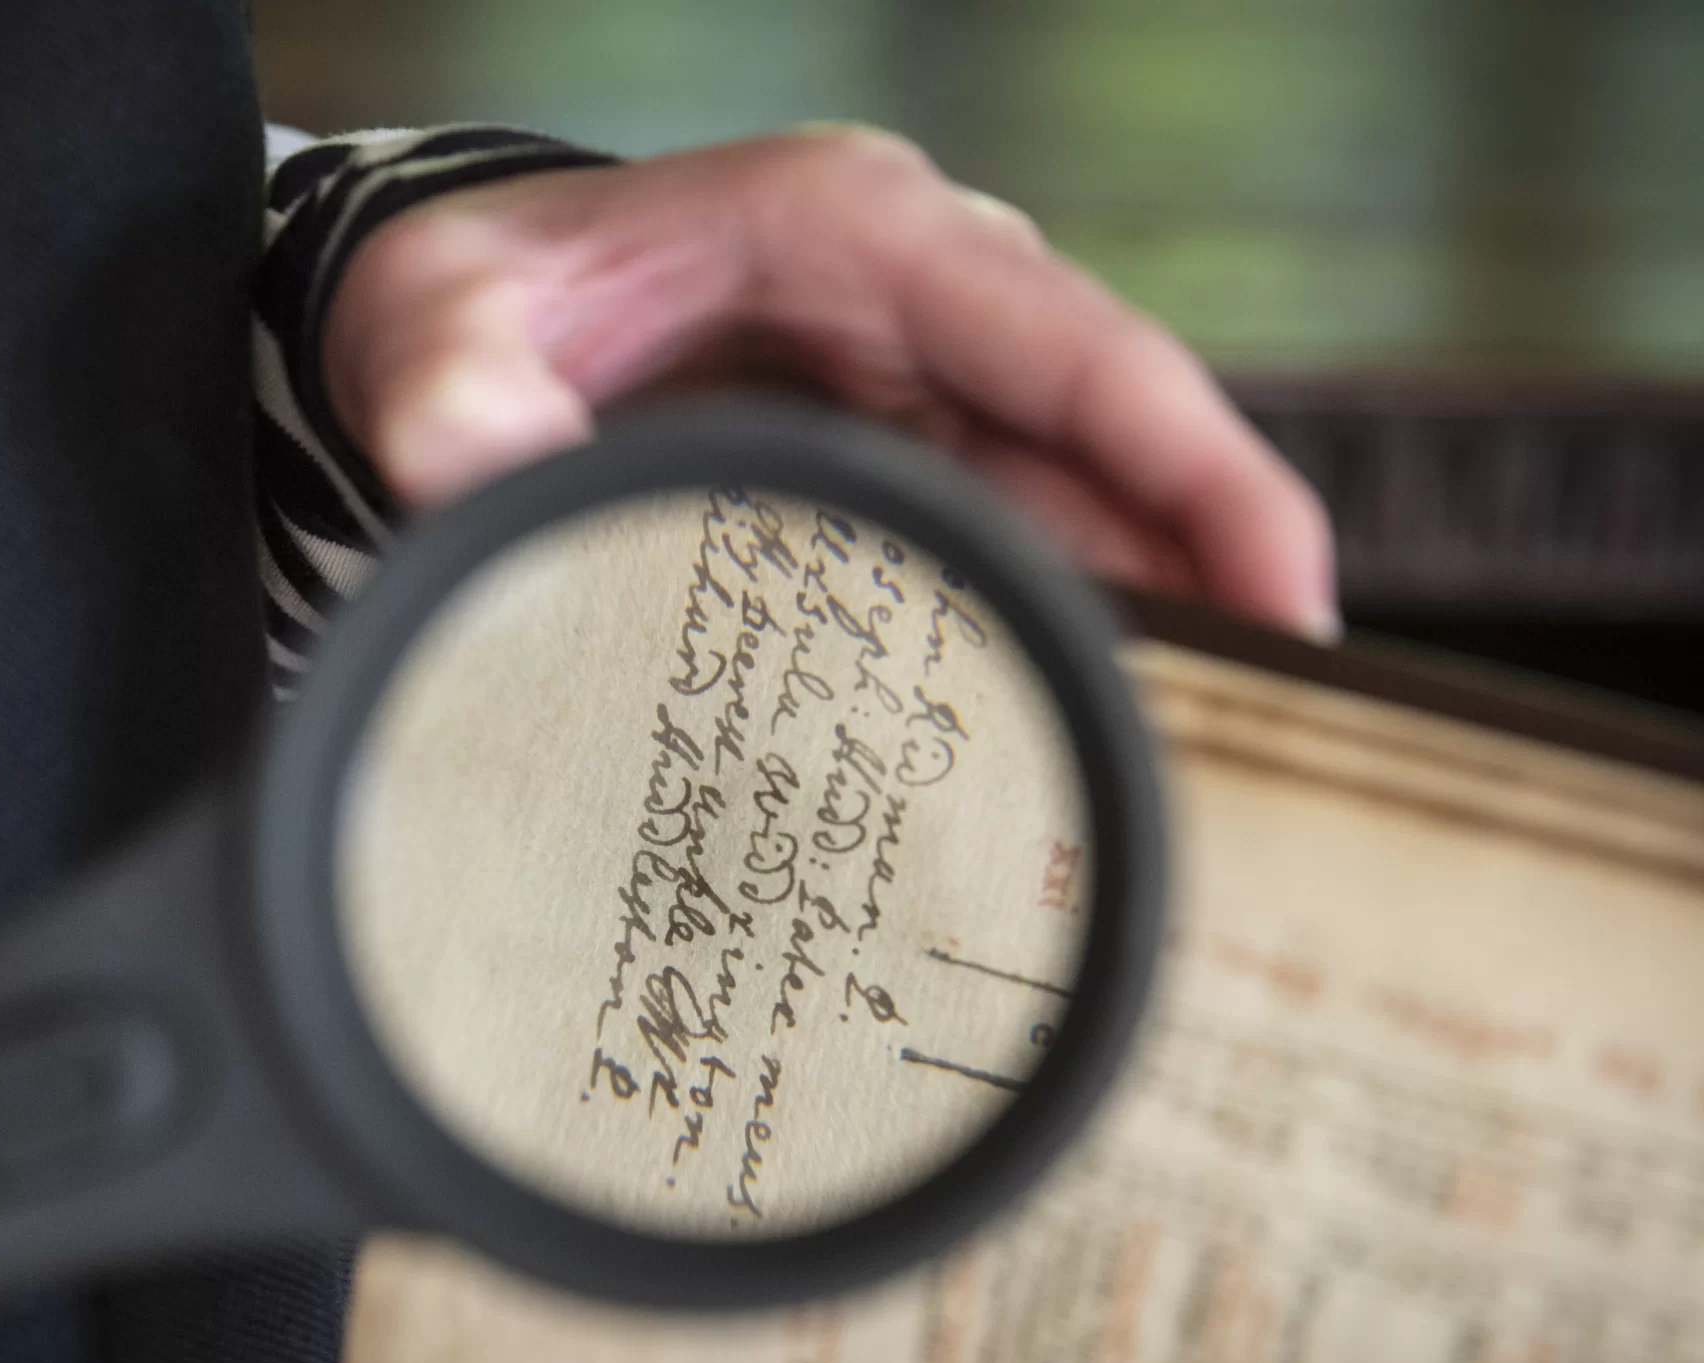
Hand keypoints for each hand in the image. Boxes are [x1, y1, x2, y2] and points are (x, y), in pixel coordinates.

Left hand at [325, 124, 1335, 639]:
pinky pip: (1018, 539)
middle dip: (1213, 578)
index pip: (1076, 345)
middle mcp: (918, 298)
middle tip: (1280, 738)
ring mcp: (916, 379)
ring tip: (1205, 772)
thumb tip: (487, 469)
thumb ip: (453, 394)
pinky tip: (1087, 738)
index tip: (1289, 595)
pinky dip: (1064, 631)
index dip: (1200, 472)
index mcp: (852, 230)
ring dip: (1154, 623)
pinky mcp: (895, 455)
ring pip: (1086, 502)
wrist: (443, 318)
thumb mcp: (434, 331)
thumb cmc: (462, 296)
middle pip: (1117, 438)